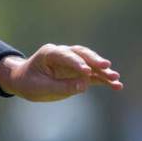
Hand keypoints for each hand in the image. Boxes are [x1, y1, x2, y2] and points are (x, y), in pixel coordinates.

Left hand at [0, 44, 122, 101]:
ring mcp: (73, 63)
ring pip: (91, 63)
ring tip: (116, 78)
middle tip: (107, 66)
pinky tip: (117, 86)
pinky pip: (94, 75)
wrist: (24, 81)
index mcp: (50, 53)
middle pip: (82, 54)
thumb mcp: (40, 87)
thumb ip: (61, 86)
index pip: (66, 56)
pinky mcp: (79, 73)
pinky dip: (104, 80)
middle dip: (95, 61)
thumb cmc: (29, 83)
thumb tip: (84, 86)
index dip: (76, 63)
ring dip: (103, 71)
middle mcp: (64, 54)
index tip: (86, 71)